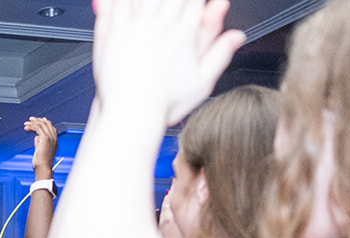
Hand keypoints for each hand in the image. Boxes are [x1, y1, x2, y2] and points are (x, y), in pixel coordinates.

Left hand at [25, 116, 57, 177]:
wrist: (43, 167)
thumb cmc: (41, 162)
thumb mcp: (40, 150)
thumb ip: (39, 142)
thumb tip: (36, 136)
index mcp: (54, 141)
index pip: (51, 127)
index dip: (44, 122)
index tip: (38, 120)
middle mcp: (54, 138)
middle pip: (47, 124)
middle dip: (38, 120)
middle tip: (30, 120)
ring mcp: (51, 137)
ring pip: (42, 124)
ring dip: (33, 122)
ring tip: (26, 123)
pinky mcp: (45, 138)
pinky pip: (38, 128)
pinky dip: (32, 126)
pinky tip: (27, 127)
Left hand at [92, 0, 243, 126]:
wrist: (130, 114)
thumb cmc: (163, 104)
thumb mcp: (202, 83)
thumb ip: (220, 54)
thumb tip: (237, 37)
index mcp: (184, 34)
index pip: (194, 0)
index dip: (194, 3)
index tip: (191, 7)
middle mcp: (160, 27)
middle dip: (174, 0)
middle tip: (173, 7)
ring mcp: (135, 28)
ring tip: (152, 5)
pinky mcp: (113, 34)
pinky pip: (116, 4)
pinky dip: (116, 0)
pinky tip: (119, 0)